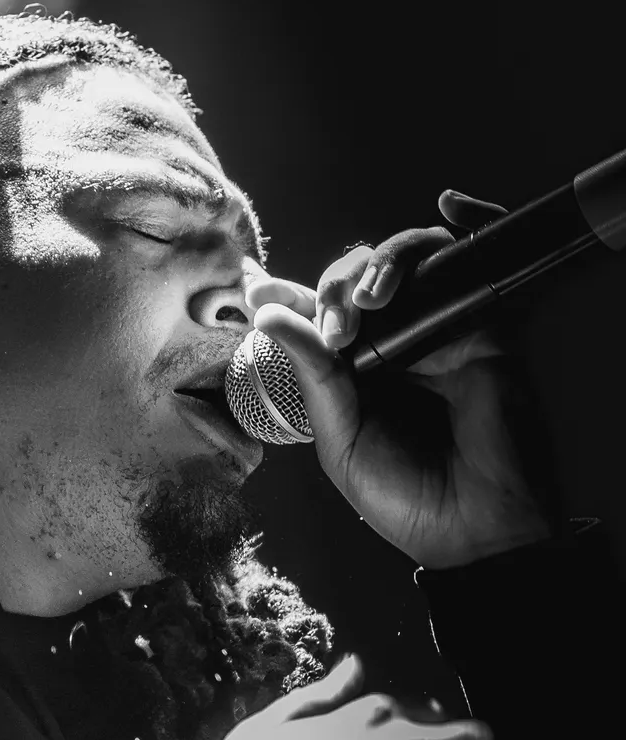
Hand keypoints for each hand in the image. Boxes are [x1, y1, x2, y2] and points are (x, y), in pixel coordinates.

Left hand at [244, 195, 563, 566]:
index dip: (287, 294)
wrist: (474, 529)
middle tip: (335, 327)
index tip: (255, 287)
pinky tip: (448, 210)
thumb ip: (312, 376)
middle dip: (332, 288)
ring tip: (367, 301)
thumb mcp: (338, 440)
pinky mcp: (484, 325)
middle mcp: (393, 345)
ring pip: (405, 261)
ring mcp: (438, 331)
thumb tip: (269, 315)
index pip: (315, 314)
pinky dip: (463, 224)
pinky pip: (472, 259)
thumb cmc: (405, 498)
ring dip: (380, 264)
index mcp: (350, 373)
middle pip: (354, 278)